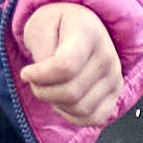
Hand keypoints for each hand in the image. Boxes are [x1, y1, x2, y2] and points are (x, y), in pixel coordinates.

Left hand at [14, 2, 120, 126]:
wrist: (79, 25)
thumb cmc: (57, 24)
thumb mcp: (40, 25)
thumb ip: (41, 51)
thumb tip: (43, 77)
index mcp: (88, 33)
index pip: (65, 67)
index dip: (39, 76)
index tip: (27, 72)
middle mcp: (107, 56)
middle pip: (70, 92)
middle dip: (43, 91)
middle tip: (35, 80)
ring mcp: (114, 77)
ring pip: (80, 108)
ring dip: (56, 103)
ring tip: (50, 87)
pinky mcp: (115, 94)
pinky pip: (92, 118)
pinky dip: (72, 114)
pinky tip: (63, 99)